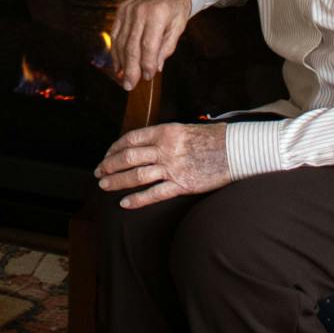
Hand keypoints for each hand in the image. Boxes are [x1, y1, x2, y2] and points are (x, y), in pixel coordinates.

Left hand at [96, 122, 230, 207]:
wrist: (234, 150)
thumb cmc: (211, 139)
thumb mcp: (183, 129)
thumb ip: (163, 137)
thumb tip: (143, 145)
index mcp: (164, 132)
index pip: (130, 139)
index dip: (114, 148)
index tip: (106, 155)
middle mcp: (165, 148)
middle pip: (128, 157)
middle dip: (109, 165)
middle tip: (99, 172)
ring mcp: (173, 167)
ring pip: (136, 175)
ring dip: (117, 181)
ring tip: (105, 186)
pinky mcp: (182, 184)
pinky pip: (154, 193)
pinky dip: (137, 199)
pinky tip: (125, 203)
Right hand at [108, 0, 190, 89]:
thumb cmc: (175, 8)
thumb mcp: (178, 26)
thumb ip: (166, 47)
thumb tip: (155, 67)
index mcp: (158, 14)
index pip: (149, 45)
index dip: (147, 64)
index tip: (148, 77)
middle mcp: (140, 11)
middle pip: (132, 45)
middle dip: (131, 68)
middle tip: (130, 85)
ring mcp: (128, 10)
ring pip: (121, 41)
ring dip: (122, 62)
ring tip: (124, 79)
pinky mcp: (120, 11)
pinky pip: (116, 34)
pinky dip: (116, 51)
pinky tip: (118, 64)